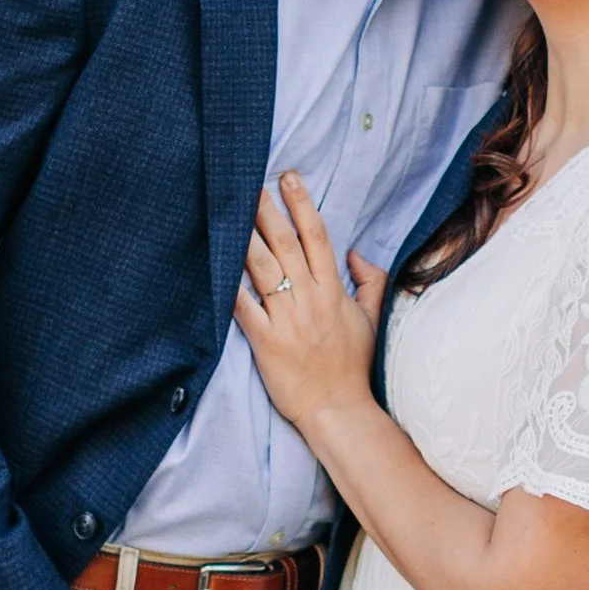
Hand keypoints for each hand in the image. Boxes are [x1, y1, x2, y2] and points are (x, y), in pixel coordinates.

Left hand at [235, 174, 384, 435]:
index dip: (302, 205)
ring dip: (246, 236)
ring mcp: (288, 319)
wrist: (339, 411)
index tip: (290, 178)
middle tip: (250, 183)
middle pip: (285, 244)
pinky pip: (244, 307)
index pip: (318, 237)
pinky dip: (229, 285)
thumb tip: (356, 254)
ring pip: (263, 268)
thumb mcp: (372, 320)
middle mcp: (311, 299)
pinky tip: (216, 263)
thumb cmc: (353, 368)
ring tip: (231, 211)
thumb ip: (371, 282)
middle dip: (267, 210)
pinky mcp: (267, 341)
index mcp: (334, 292)